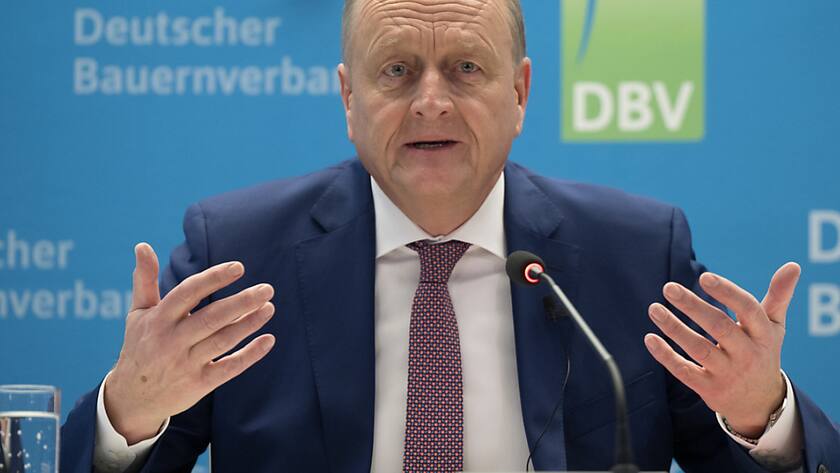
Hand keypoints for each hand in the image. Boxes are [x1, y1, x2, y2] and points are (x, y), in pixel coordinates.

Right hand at [104, 243, 275, 443]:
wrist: (132, 398)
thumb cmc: (140, 345)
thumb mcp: (138, 313)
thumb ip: (145, 280)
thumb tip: (142, 245)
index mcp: (158, 319)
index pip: (189, 293)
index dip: (214, 278)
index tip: (239, 267)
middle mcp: (172, 340)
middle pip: (212, 317)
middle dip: (242, 302)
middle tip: (267, 289)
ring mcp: (186, 364)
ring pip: (223, 341)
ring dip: (249, 324)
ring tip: (269, 307)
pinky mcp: (199, 384)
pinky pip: (229, 368)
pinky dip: (250, 355)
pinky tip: (268, 339)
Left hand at [644, 262, 800, 437]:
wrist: (760, 402)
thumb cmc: (762, 352)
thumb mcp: (773, 326)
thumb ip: (779, 296)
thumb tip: (793, 265)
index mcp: (763, 335)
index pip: (748, 310)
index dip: (727, 293)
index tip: (705, 277)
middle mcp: (747, 354)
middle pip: (719, 327)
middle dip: (693, 306)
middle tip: (669, 287)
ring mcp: (727, 373)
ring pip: (698, 349)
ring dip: (674, 328)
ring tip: (654, 309)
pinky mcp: (709, 388)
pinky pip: (685, 371)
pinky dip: (666, 356)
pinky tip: (650, 339)